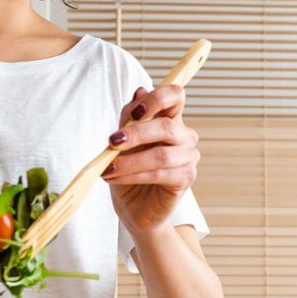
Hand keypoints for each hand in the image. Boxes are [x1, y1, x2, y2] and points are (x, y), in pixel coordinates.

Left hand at [102, 86, 200, 235]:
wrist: (133, 206)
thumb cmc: (130, 169)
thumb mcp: (123, 140)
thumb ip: (130, 117)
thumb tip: (139, 91)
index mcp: (171, 119)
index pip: (176, 96)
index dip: (157, 98)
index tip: (134, 113)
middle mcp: (184, 136)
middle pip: (167, 126)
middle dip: (136, 133)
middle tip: (111, 142)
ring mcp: (188, 158)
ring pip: (161, 155)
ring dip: (129, 161)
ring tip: (108, 167)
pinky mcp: (185, 179)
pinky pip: (159, 174)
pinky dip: (133, 175)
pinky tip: (115, 177)